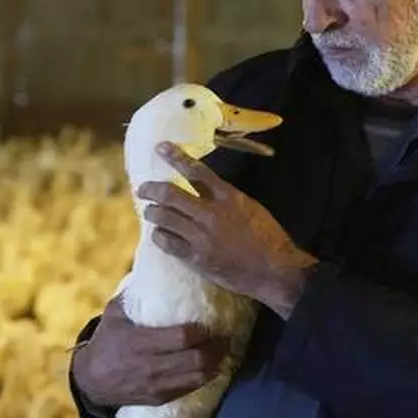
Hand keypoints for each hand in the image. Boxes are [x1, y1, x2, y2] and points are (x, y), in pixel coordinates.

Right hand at [72, 295, 227, 406]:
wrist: (91, 380)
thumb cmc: (107, 340)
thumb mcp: (114, 313)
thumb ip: (135, 293)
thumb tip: (154, 266)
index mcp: (140, 342)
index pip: (182, 338)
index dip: (201, 331)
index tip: (209, 322)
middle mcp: (150, 365)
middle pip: (196, 359)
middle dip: (215, 348)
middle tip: (223, 336)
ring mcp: (156, 384)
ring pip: (198, 377)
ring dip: (215, 364)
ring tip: (222, 351)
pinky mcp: (160, 397)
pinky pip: (190, 389)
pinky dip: (205, 378)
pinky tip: (212, 367)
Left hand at [137, 141, 317, 317]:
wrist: (274, 270)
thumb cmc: (267, 237)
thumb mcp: (250, 207)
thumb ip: (225, 198)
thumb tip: (204, 190)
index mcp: (228, 197)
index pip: (196, 171)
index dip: (176, 157)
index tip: (161, 148)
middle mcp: (211, 214)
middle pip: (171, 194)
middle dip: (151, 188)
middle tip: (143, 189)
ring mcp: (201, 237)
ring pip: (164, 218)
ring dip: (152, 212)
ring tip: (150, 212)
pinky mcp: (196, 258)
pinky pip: (167, 243)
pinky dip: (159, 235)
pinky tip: (159, 234)